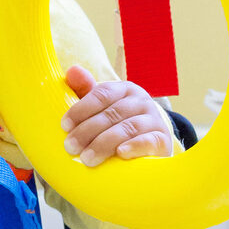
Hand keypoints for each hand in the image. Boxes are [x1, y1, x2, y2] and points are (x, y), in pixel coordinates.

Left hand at [58, 67, 173, 165]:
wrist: (150, 146)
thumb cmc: (118, 124)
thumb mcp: (102, 108)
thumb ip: (85, 91)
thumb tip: (72, 71)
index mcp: (124, 89)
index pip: (102, 94)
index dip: (81, 109)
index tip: (65, 126)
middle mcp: (141, 101)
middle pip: (112, 113)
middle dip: (87, 131)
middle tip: (70, 147)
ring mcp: (154, 120)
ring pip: (127, 128)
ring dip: (104, 143)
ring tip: (87, 158)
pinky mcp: (163, 140)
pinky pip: (148, 141)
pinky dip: (134, 146)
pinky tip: (120, 153)